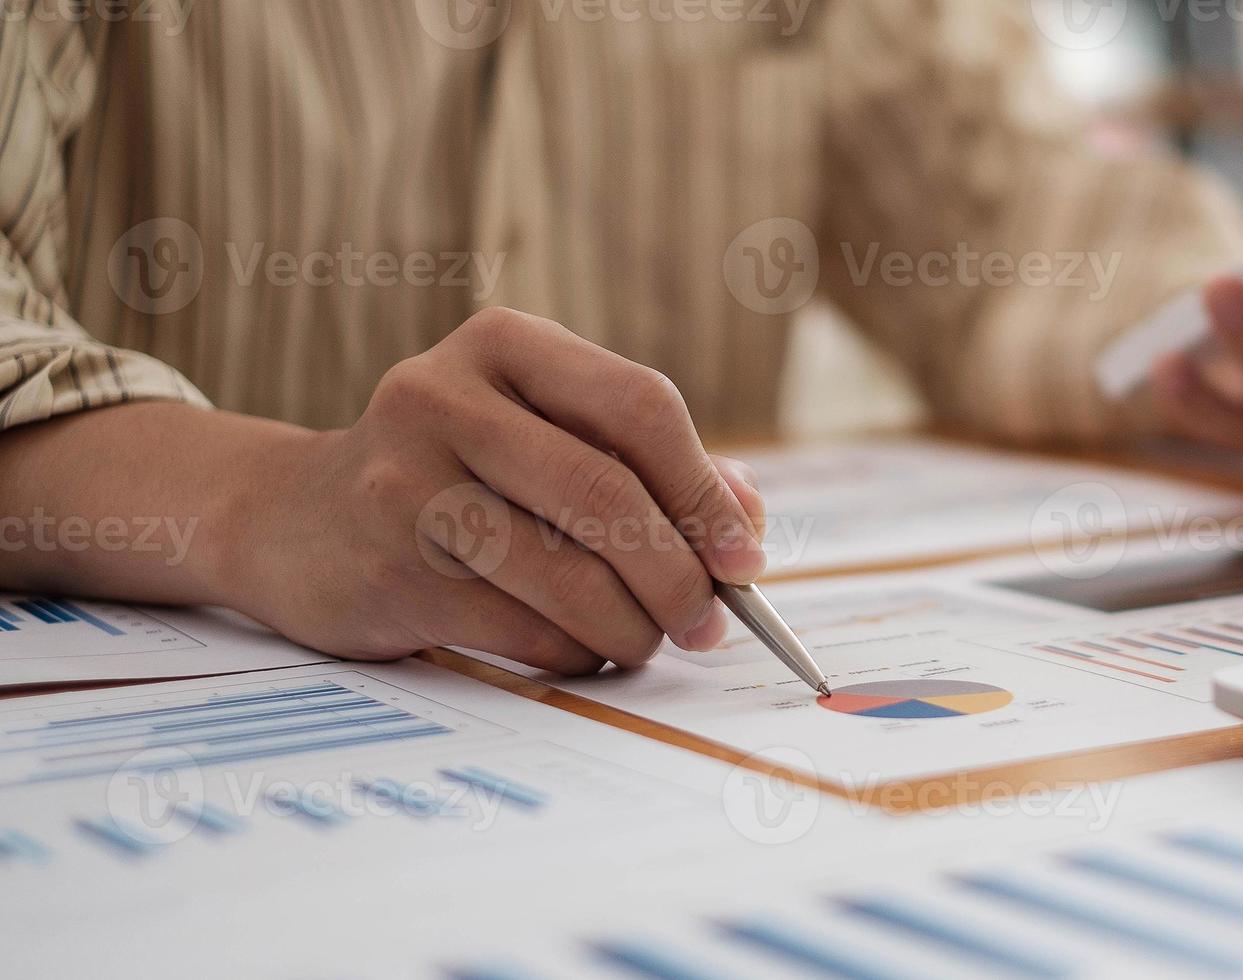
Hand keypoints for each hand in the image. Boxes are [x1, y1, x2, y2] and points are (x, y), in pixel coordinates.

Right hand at [231, 308, 766, 673]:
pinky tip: (580, 648)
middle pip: (606, 492)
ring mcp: (407, 482)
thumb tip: (747, 520)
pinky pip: (523, 629)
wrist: (293, 519)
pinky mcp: (389, 569)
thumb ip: (648, 463)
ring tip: (646, 641)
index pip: (639, 406)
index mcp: (506, 345)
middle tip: (709, 622)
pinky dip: (574, 652)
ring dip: (631, 627)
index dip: (704, 491)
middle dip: (677, 574)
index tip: (744, 559)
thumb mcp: (542, 434)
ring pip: (568, 573)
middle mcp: (445, 398)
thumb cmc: (456, 474)